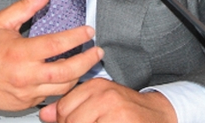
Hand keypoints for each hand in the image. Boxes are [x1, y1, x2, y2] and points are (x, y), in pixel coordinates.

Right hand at [0, 0, 103, 110]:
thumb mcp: (2, 21)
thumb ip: (27, 5)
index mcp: (19, 53)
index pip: (56, 45)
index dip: (76, 37)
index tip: (89, 31)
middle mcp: (24, 75)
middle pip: (66, 72)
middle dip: (87, 61)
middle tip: (97, 51)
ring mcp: (26, 93)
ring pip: (62, 88)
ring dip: (78, 76)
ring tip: (86, 63)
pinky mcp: (25, 104)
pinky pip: (51, 97)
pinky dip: (62, 87)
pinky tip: (68, 76)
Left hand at [39, 78, 176, 122]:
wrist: (159, 115)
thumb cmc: (128, 111)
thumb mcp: (99, 103)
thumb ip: (71, 107)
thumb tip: (45, 114)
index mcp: (97, 86)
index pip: (64, 107)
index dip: (65, 121)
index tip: (75, 122)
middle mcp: (105, 95)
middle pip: (70, 121)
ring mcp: (114, 112)